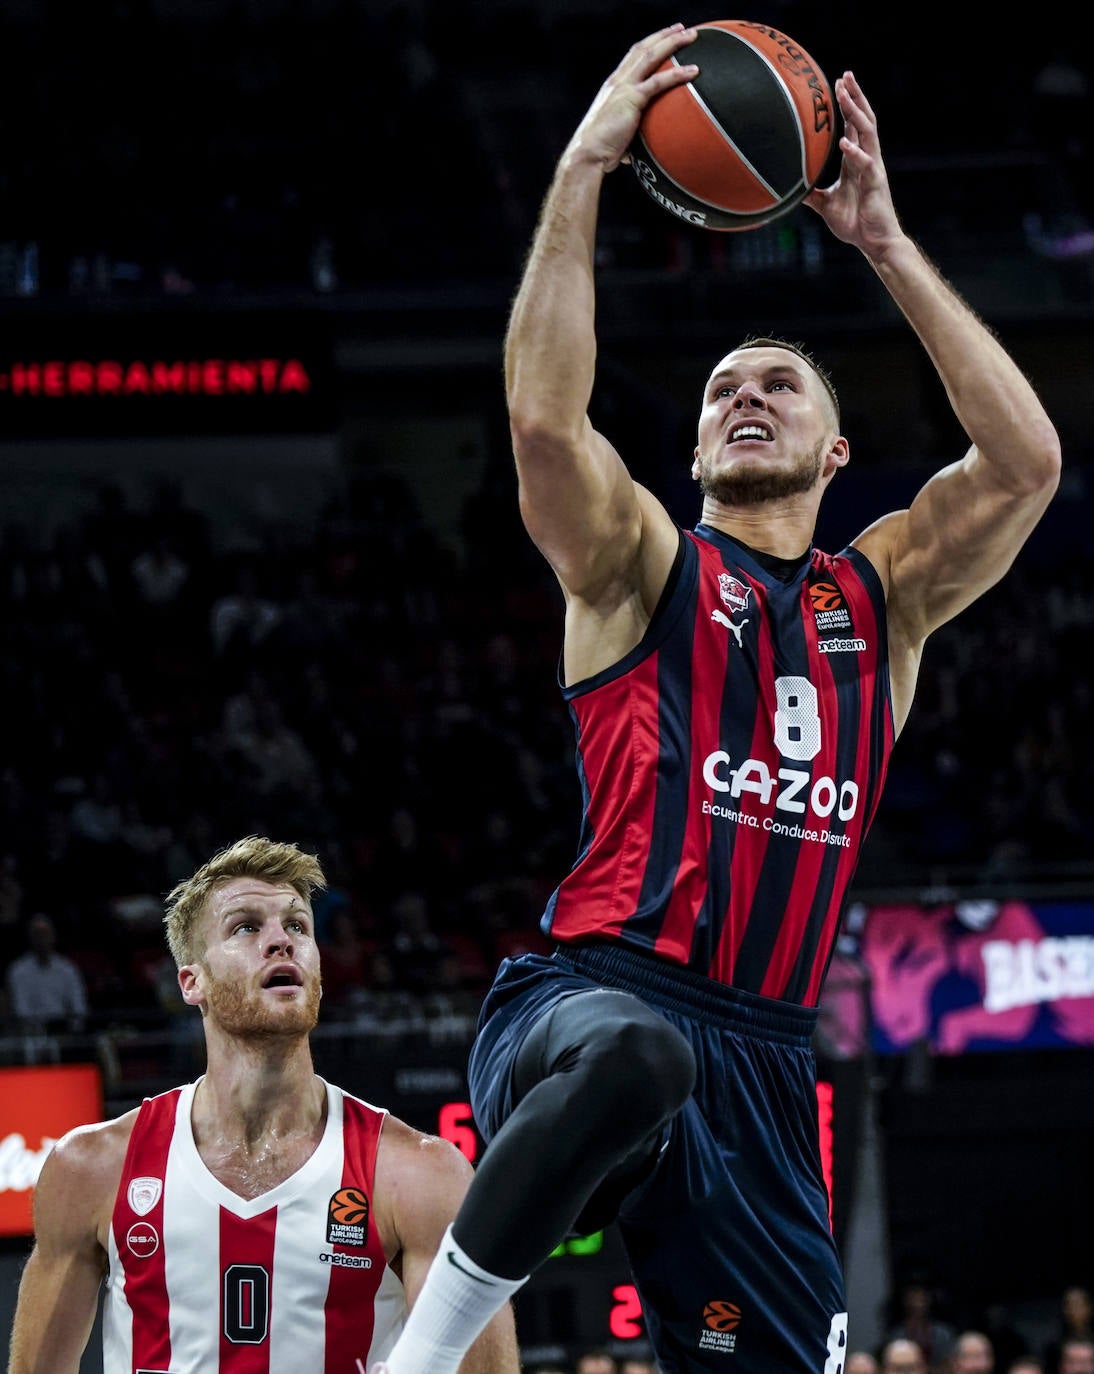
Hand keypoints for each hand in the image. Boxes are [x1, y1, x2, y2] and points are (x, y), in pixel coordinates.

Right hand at [567, 23, 698, 172]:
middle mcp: (618, 81)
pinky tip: (694, 70)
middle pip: (643, 48)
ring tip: (692, 36)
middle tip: (682, 28)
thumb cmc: (600, 150)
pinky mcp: (631, 99)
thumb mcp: (616, 133)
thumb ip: (627, 134)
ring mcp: (624, 87)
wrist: (588, 154)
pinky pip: (658, 82)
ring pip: (651, 56)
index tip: (665, 36)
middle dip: (664, 35)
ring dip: (673, 42)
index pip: (633, 56)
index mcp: (613, 85)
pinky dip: (677, 74)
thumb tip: (633, 152)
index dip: (650, 43)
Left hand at [804, 71, 903, 259]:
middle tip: (844, 76)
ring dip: (855, 114)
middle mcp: (867, 158)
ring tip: (844, 97)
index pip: (853, 125)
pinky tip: (844, 143)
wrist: (873, 242)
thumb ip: (811, 194)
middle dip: (854, 97)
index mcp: (856, 160)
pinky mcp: (875, 184)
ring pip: (868, 133)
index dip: (847, 104)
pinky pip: (866, 164)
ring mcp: (873, 169)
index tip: (837, 84)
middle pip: (863, 119)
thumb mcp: (825, 206)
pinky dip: (855, 152)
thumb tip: (790, 189)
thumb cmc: (854, 222)